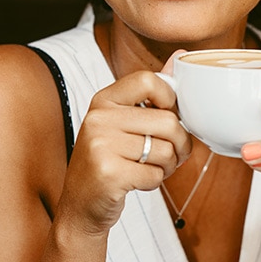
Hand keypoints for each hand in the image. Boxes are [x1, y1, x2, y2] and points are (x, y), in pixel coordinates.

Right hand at [54, 60, 191, 235]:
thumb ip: (152, 90)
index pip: (148, 79)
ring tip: (151, 168)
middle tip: (171, 154)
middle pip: (168, 121)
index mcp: (104, 100)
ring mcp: (101, 146)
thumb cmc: (110, 159)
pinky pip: (155, 174)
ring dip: (168, 166)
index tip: (167, 116)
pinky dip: (155, 182)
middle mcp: (99, 118)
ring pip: (165, 150)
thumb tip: (180, 55)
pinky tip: (137, 181)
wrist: (80, 206)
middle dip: (180, 143)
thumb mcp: (123, 120)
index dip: (170, 99)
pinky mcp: (108, 174)